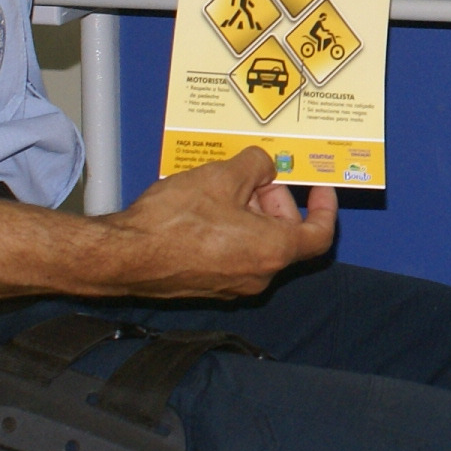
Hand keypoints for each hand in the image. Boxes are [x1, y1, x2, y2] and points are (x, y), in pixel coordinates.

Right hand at [102, 147, 334, 296]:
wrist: (125, 256)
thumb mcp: (221, 177)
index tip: (319, 190)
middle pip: (286, 235)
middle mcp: (257, 275)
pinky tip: (207, 206)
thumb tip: (263, 165)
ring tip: (224, 187)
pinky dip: (233, 229)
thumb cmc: (172, 222)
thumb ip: (254, 166)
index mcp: (271, 251)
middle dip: (275, 202)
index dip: (324, 208)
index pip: (319, 235)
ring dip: (251, 213)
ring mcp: (232, 285)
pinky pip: (235, 254)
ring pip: (259, 244)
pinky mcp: (209, 285)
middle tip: (254, 178)